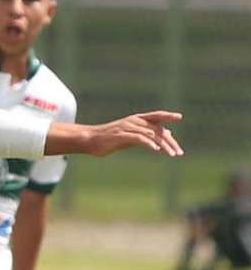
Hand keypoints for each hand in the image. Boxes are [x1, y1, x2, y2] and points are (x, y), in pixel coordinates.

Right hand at [69, 111, 184, 157]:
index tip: (179, 117)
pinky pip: (138, 138)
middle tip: (179, 152)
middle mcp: (133, 121)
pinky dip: (148, 143)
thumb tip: (166, 134)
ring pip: (150, 135)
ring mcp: (127, 127)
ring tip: (171, 154)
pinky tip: (156, 150)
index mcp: (136, 119)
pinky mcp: (121, 135)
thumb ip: (147, 134)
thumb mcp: (131, 136)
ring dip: (163, 145)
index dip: (167, 115)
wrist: (89, 140)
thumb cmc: (110, 139)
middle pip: (157, 129)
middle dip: (170, 142)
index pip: (155, 116)